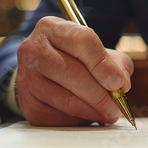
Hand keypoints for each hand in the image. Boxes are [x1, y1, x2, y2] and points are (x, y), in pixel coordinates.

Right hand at [16, 16, 132, 125]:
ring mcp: (27, 77)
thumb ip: (116, 63)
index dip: (103, 65)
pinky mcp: (28, 103)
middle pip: (72, 73)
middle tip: (117, 107)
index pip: (82, 41)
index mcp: (52, 28)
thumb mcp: (99, 52)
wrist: (45, 73)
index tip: (119, 84)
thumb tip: (121, 85)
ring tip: (109, 114)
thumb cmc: (77, 59)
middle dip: (100, 94)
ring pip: (66, 99)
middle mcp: (33, 49)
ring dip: (93, 111)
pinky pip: (59, 116)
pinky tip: (90, 116)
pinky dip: (80, 120)